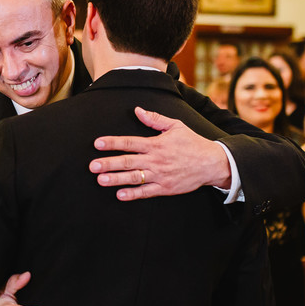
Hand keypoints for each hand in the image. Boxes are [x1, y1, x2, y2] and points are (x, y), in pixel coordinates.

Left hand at [90, 107, 230, 200]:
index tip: (97, 143)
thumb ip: (155, 119)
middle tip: (92, 166)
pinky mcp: (165, 187)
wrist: (212, 163)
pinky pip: (147, 192)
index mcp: (156, 144)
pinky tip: (120, 195)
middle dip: (108, 163)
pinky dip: (133, 194)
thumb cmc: (192, 143)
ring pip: (134, 177)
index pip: (129, 142)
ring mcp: (160, 175)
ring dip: (116, 179)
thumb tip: (137, 110)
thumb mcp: (176, 126)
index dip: (112, 142)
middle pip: (127, 161)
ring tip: (101, 180)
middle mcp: (155, 159)